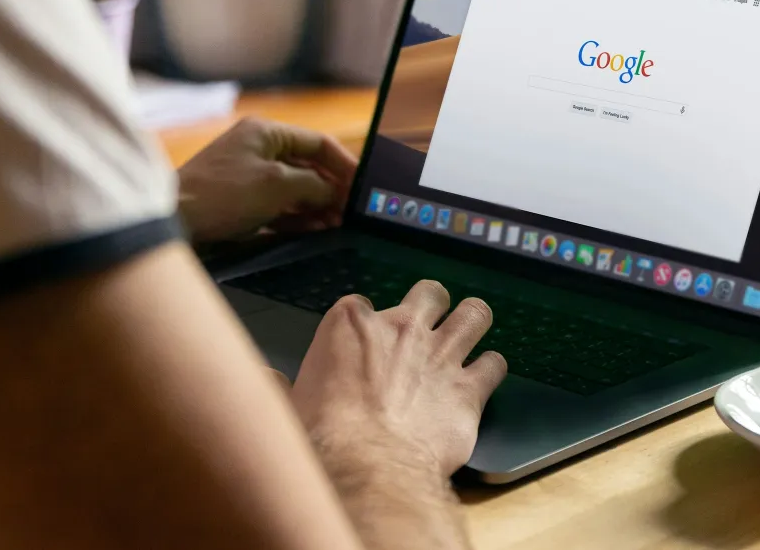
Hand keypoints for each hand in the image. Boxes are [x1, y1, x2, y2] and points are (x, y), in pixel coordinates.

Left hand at [177, 117, 357, 241]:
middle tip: (351, 212)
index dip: (344, 164)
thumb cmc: (222, 194)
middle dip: (331, 190)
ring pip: (294, 189)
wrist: (174, 219)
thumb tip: (334, 193)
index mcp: (266, 132)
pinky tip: (314, 230)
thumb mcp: (277, 185)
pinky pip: (278, 206)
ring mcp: (249, 176)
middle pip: (308, 167)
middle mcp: (258, 149)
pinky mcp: (241, 201)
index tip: (361, 186)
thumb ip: (314, 186)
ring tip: (336, 225)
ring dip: (317, 207)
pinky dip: (297, 217)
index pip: (318, 143)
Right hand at [291, 281, 508, 475]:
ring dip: (473, 321)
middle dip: (432, 305)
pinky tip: (483, 378)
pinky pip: (495, 364)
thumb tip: (264, 378)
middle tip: (428, 325)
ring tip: (470, 332)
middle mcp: (402, 329)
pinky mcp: (469, 389)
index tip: (365, 344)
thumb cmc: (324, 436)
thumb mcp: (287, 403)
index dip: (366, 324)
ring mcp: (441, 355)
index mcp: (351, 324)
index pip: (362, 304)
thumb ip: (279, 384)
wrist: (367, 466)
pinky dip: (491, 369)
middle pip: (429, 293)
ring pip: (474, 314)